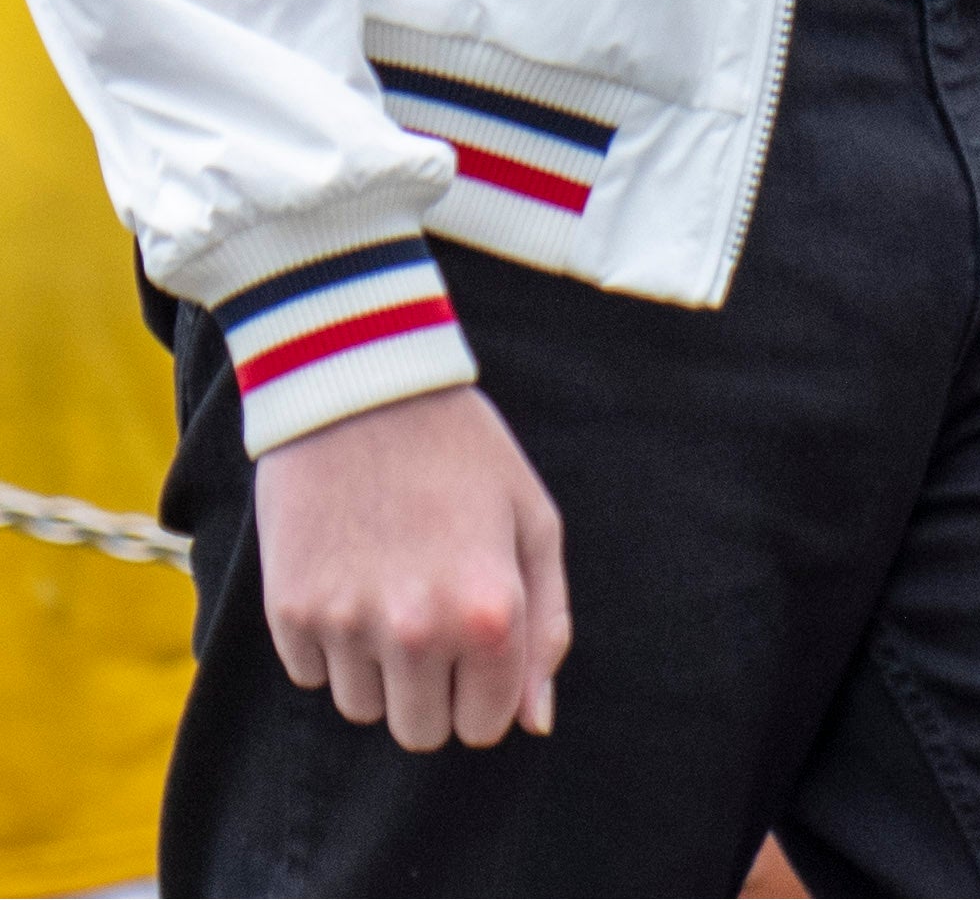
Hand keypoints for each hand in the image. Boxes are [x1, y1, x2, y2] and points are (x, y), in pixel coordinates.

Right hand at [251, 383, 568, 750]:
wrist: (361, 392)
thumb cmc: (464, 455)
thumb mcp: (534, 523)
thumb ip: (547, 628)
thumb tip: (534, 722)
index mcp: (490, 612)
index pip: (484, 726)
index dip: (486, 699)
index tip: (481, 659)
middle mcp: (416, 631)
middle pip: (420, 731)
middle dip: (433, 694)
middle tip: (435, 624)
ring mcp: (345, 625)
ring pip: (363, 710)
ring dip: (380, 671)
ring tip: (392, 591)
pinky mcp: (288, 614)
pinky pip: (313, 677)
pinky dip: (331, 646)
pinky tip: (350, 578)